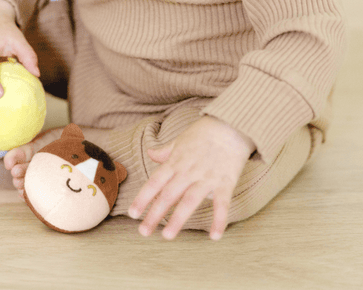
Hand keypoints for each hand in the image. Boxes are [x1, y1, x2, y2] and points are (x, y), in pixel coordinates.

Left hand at [128, 116, 254, 240]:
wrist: (230, 124)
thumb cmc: (204, 132)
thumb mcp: (180, 139)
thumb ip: (165, 150)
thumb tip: (150, 153)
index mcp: (175, 161)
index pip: (154, 182)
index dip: (143, 198)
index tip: (132, 214)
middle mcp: (188, 171)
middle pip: (168, 195)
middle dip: (154, 214)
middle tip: (143, 232)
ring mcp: (206, 177)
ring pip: (189, 201)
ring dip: (178, 219)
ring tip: (167, 236)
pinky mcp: (225, 182)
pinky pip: (222, 204)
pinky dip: (218, 220)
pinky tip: (214, 237)